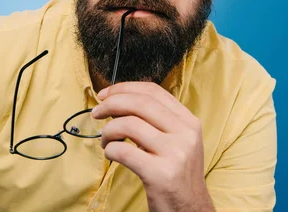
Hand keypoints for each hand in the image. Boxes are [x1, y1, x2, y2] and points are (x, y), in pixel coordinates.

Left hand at [91, 82, 213, 211]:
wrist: (190, 210)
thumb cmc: (176, 174)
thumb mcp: (177, 141)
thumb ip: (157, 121)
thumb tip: (118, 102)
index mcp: (188, 121)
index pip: (153, 91)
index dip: (124, 88)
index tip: (105, 94)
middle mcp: (185, 133)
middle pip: (139, 103)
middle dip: (110, 104)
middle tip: (96, 113)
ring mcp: (175, 153)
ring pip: (128, 125)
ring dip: (108, 131)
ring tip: (106, 141)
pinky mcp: (161, 174)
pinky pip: (124, 151)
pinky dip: (110, 150)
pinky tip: (112, 155)